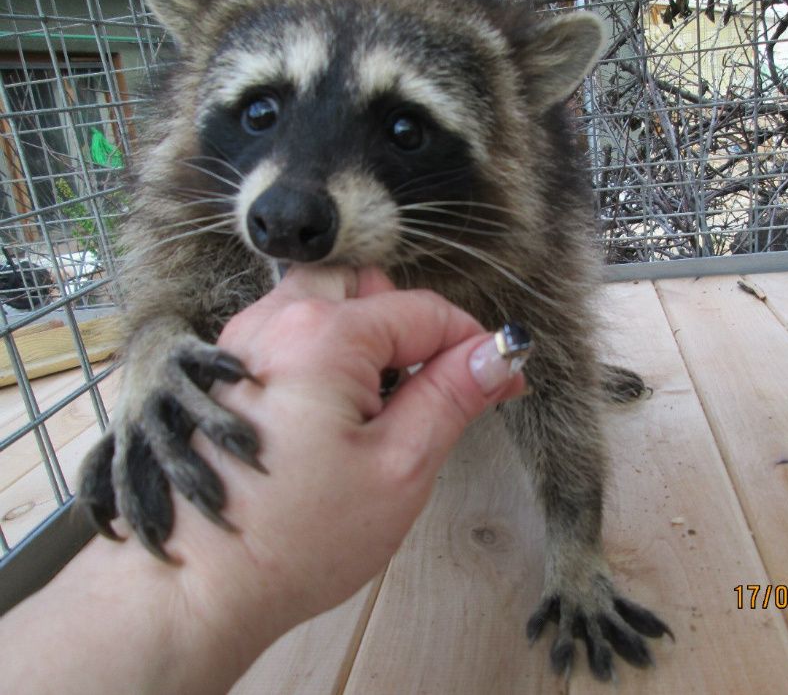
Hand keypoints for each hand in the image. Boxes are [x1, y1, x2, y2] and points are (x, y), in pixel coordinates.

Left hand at [171, 265, 526, 640]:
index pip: (423, 311)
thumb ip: (452, 395)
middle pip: (366, 287)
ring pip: (325, 303)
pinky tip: (333, 414)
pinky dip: (327, 354)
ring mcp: (238, 343)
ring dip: (366, 339)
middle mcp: (273, 321)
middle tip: (428, 390)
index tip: (500, 381)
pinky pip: (290, 333)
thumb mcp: (400, 466)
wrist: (197, 590)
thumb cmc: (298, 539)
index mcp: (322, 336)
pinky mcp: (223, 372)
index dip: (472, 345)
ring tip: (379, 408)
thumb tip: (499, 352)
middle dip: (410, 329)